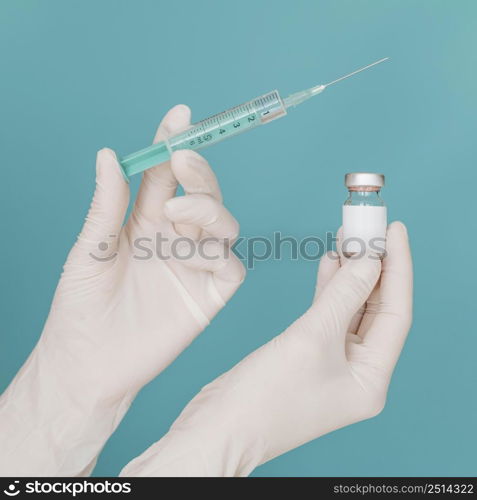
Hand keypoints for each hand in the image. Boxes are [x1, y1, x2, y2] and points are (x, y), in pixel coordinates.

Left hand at [0, 105, 244, 475]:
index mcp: (144, 221)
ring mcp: (195, 265)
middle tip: (181, 160)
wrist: (88, 364)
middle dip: (198, 172)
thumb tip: (107, 153)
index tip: (179, 115)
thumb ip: (108, 205)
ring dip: (208, 209)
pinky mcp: (209, 295)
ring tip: (176, 212)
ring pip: (224, 225)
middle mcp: (175, 237)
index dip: (173, 143)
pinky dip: (221, 255)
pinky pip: (231, 267)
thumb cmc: (81, 306)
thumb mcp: (89, 249)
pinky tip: (195, 256)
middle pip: (202, 193)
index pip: (165, 176)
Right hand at [120, 222, 411, 476]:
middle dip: (373, 268)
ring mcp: (333, 366)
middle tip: (368, 230)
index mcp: (371, 380)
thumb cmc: (264, 396)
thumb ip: (343, 296)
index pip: (397, 313)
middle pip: (376, 310)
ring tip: (348, 238)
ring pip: (351, 310)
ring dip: (350, 275)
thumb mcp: (310, 338)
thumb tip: (368, 261)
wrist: (220, 425)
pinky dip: (329, 290)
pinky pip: (329, 316)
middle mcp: (358, 374)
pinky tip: (329, 264)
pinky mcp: (309, 357)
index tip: (393, 232)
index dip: (398, 268)